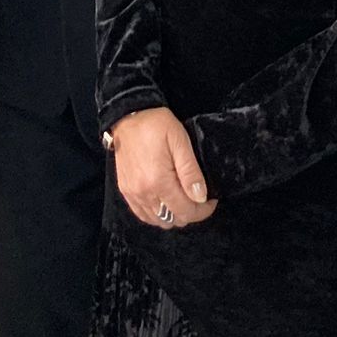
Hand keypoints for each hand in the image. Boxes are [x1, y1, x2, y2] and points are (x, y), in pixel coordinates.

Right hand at [109, 107, 215, 228]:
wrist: (127, 116)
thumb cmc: (155, 125)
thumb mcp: (180, 141)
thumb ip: (190, 171)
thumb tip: (200, 197)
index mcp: (159, 181)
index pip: (186, 212)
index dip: (203, 211)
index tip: (211, 201)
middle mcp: (144, 193)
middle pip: (173, 220)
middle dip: (190, 213)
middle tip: (198, 197)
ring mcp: (132, 194)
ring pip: (159, 221)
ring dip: (174, 215)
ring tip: (183, 198)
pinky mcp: (125, 190)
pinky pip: (143, 215)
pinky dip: (157, 214)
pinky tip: (165, 202)